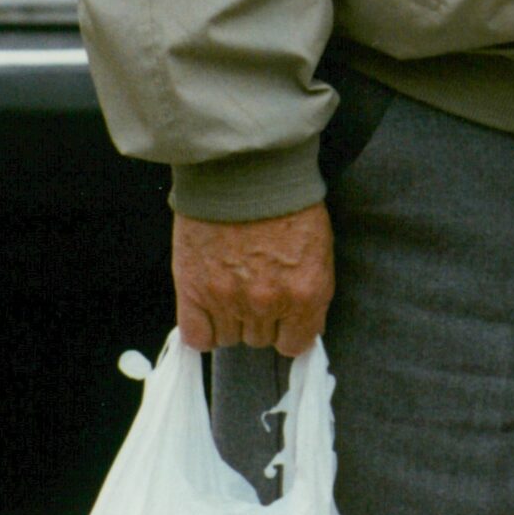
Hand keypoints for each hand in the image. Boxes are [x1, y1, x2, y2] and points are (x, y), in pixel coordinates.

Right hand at [172, 205, 333, 356]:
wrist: (245, 170)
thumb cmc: (286, 202)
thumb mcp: (319, 249)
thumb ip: (310, 292)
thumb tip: (302, 323)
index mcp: (306, 293)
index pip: (297, 344)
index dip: (290, 331)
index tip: (284, 318)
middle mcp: (269, 304)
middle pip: (261, 340)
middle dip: (261, 318)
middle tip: (255, 286)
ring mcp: (229, 300)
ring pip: (230, 338)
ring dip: (231, 320)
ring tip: (230, 287)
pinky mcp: (194, 291)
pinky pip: (197, 337)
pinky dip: (202, 330)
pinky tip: (207, 310)